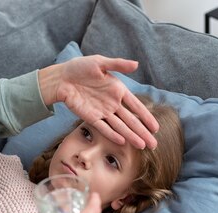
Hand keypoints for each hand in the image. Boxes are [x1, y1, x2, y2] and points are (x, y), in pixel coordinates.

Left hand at [38, 55, 158, 149]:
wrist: (62, 78)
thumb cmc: (80, 67)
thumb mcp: (100, 62)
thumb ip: (118, 64)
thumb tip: (136, 64)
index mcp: (118, 90)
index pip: (136, 106)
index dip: (146, 117)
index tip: (155, 128)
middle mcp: (113, 103)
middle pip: (131, 121)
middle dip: (142, 133)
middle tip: (153, 145)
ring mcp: (102, 112)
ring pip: (120, 127)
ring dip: (131, 136)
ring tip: (142, 146)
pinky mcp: (90, 117)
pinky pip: (103, 128)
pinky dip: (112, 135)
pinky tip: (122, 142)